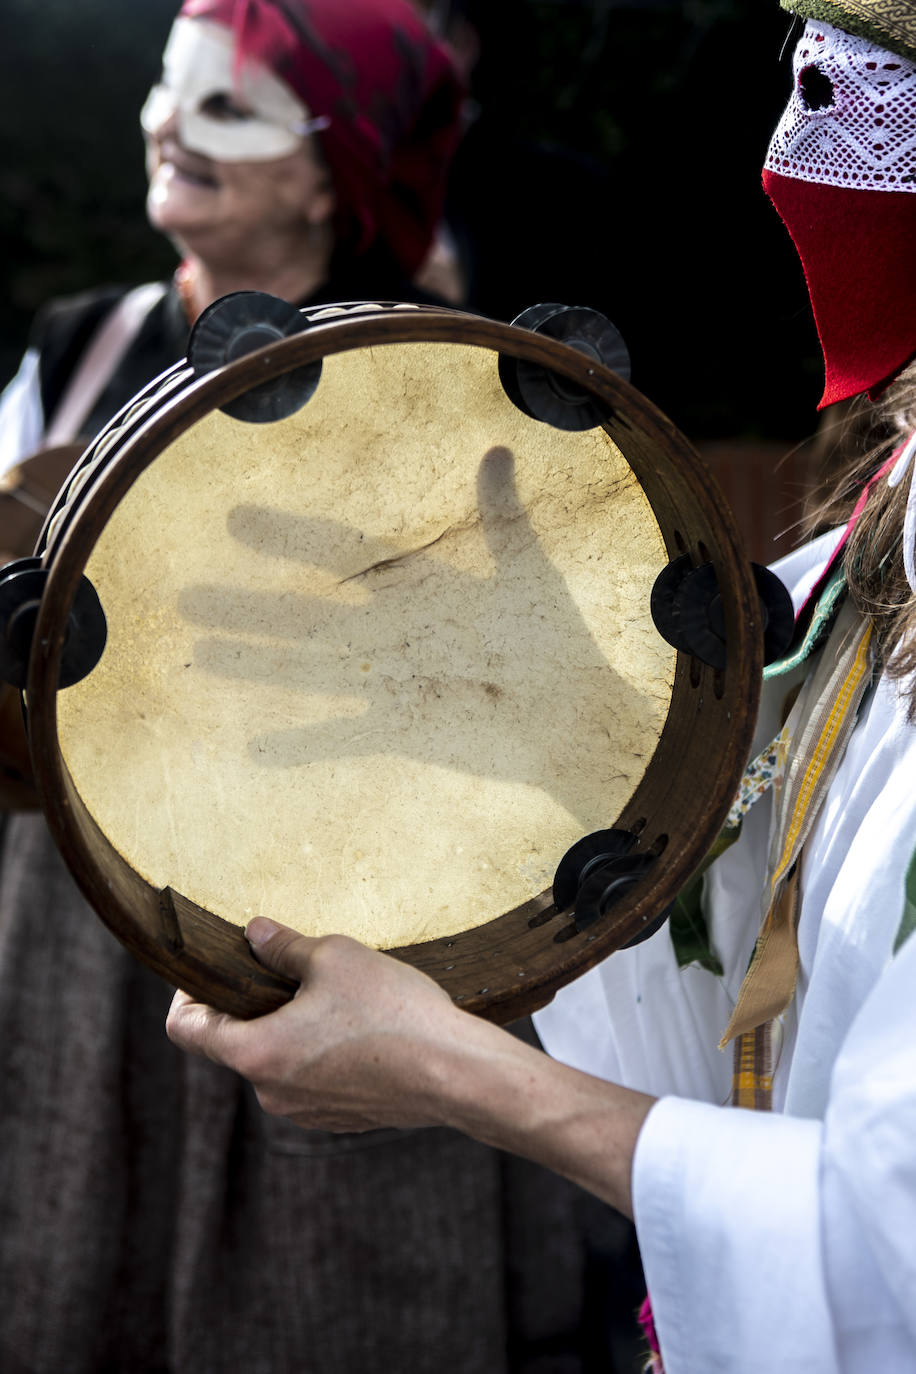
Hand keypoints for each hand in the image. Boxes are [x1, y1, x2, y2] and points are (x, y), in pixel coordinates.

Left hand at [167, 917, 655, 1216]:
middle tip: (288, 967)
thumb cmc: (393, 1012)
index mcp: (256, 1053)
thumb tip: (254, 932)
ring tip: (333, 993)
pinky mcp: (339, 1118)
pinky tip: (360, 1025)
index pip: (186, 1031)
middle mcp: (271, 1092)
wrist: (456, 1072)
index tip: (216, 967)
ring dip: (289, 1027)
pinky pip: (310, 1077)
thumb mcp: (335, 957)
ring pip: (276, 1059)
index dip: (188, 994)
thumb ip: (283, 945)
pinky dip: (319, 1050)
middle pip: (234, 1043)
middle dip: (252, 1003)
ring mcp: (305, 1111)